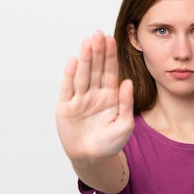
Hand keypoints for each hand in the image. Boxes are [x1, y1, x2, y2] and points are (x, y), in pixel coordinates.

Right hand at [55, 31, 133, 160]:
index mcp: (110, 96)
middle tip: (98, 34)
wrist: (92, 158)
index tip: (112, 40)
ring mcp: (80, 99)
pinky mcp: (66, 107)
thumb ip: (126, 103)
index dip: (110, 56)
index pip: (110, 72)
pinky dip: (70, 75)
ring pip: (82, 75)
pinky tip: (73, 61)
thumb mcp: (124, 125)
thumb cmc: (110, 143)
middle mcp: (94, 94)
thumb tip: (127, 82)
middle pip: (96, 69)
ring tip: (87, 42)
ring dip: (85, 59)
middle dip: (98, 52)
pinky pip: (68, 88)